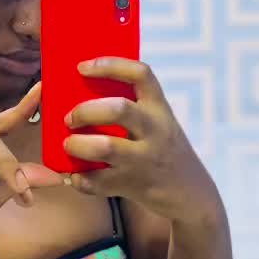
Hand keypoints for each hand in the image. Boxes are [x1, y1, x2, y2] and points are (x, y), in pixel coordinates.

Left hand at [63, 59, 220, 225]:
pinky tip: (76, 175)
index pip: (140, 75)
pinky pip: (99, 182)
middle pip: (119, 109)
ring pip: (106, 147)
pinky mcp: (133, 185)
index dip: (110, 65)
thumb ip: (133, 106)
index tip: (82, 67)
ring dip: (79, 145)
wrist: (191, 193)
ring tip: (67, 145)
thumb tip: (83, 90)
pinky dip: (81, 179)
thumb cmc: (163, 148)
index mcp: (159, 108)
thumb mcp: (159, 121)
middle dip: (86, 111)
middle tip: (70, 118)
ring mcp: (144, 160)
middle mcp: (155, 131)